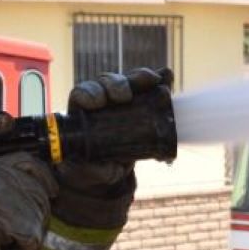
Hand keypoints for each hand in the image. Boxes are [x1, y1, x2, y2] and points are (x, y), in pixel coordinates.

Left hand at [60, 68, 172, 192]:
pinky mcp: (140, 100)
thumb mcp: (88, 171)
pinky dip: (158, 79)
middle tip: (124, 96)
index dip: (89, 94)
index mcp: (81, 112)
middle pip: (105, 83)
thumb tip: (106, 168)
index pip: (82, 94)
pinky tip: (167, 77)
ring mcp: (120, 99)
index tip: (97, 103)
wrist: (108, 168)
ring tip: (153, 81)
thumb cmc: (90, 166)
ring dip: (139, 78)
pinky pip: (148, 86)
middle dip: (116, 84)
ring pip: (127, 80)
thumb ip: (92, 170)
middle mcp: (100, 100)